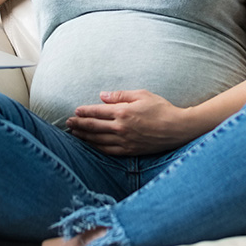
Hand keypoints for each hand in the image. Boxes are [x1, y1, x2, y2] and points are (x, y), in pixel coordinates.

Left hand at [66, 90, 196, 155]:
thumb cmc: (161, 108)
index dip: (84, 112)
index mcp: (123, 112)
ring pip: (98, 140)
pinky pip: (109, 151)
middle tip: (68, 123)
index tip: (75, 111)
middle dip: (79, 125)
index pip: (97, 112)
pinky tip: (91, 146)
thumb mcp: (142, 95)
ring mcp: (125, 141)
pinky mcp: (130, 151)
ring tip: (74, 134)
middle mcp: (121, 128)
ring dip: (84, 137)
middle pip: (94, 127)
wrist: (178, 129)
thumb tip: (102, 96)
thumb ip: (120, 95)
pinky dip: (97, 148)